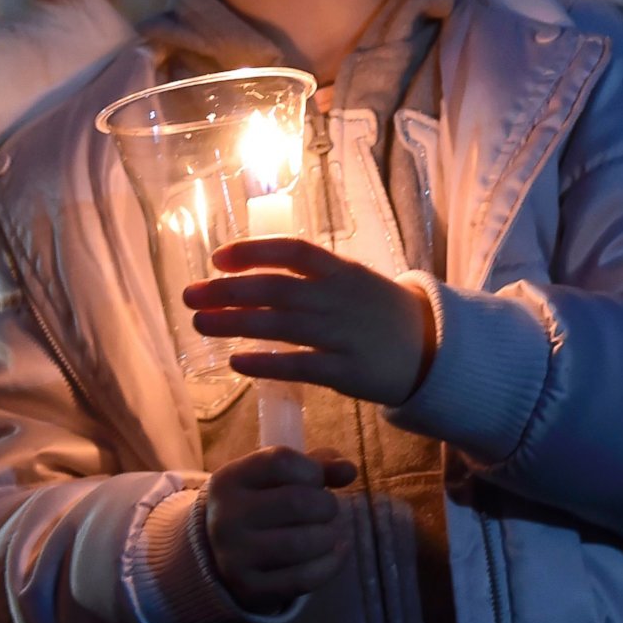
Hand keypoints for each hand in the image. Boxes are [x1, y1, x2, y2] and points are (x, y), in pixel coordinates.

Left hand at [186, 236, 436, 406]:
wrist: (432, 351)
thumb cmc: (380, 314)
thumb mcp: (352, 281)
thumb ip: (311, 276)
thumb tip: (255, 271)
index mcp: (340, 270)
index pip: (292, 252)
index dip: (253, 251)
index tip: (218, 258)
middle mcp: (338, 298)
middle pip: (275, 289)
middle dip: (228, 290)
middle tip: (190, 294)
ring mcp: (342, 334)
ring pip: (280, 324)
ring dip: (235, 322)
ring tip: (200, 323)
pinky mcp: (346, 371)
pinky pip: (299, 365)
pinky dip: (266, 363)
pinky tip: (236, 362)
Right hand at [202, 445, 358, 613]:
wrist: (219, 558)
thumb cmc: (258, 507)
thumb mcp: (275, 479)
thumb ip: (316, 465)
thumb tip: (349, 471)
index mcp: (228, 480)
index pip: (280, 462)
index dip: (311, 469)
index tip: (316, 480)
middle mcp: (226, 518)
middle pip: (297, 502)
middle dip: (326, 505)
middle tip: (327, 510)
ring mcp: (235, 557)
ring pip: (302, 543)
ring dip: (329, 536)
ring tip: (329, 532)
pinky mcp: (250, 589)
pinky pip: (304, 578)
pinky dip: (331, 564)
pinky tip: (335, 553)